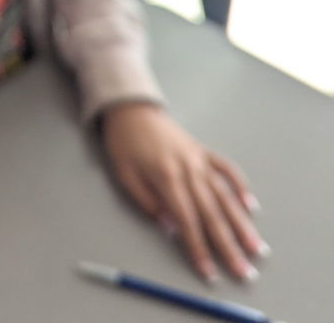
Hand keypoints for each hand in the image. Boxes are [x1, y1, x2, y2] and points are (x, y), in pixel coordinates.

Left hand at [100, 102, 266, 282]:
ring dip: (243, 224)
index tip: (209, 273)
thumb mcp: (124, 174)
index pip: (187, 220)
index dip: (199, 248)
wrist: (131, 108)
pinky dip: (240, 186)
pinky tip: (251, 206)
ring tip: (258, 248)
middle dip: (229, 246)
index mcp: (166, 176)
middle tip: (245, 272)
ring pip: (225, 195)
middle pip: (212, 213)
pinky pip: (227, 169)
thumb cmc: (124, 143)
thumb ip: (148, 203)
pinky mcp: (203, 150)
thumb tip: (171, 229)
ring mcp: (199, 158)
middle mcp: (188, 168)